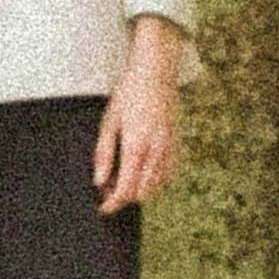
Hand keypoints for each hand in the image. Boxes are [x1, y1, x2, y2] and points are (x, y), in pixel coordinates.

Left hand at [95, 16, 184, 212]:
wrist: (156, 71)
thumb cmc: (129, 92)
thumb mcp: (109, 121)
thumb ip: (104, 154)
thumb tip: (100, 182)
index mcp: (137, 146)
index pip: (126, 190)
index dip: (113, 204)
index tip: (103, 208)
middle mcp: (157, 151)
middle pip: (142, 193)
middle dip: (125, 197)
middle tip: (108, 189)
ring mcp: (171, 148)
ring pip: (157, 186)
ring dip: (140, 189)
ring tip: (123, 177)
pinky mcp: (178, 143)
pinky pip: (169, 173)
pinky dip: (155, 180)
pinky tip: (142, 170)